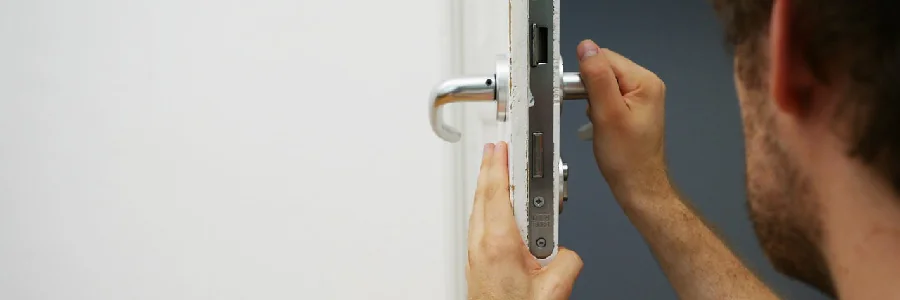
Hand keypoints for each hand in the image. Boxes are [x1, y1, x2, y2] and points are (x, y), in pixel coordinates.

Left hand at [467, 142, 582, 299]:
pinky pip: (479, 225)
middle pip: (483, 196)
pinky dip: (487, 208)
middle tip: (495, 149)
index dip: (499, 164)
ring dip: (487, 188)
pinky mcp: (476, 263)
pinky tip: (495, 208)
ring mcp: (475, 254)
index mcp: (499, 244)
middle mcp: (481, 245)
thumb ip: (568, 260)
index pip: (498, 191)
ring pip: (479, 210)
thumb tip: (568, 250)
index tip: (502, 146)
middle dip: (489, 169)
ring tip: (495, 171)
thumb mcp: (554, 289)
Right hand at [577, 40, 667, 193]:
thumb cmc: (624, 155)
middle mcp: (647, 84)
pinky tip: (603, 124)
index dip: (587, 76)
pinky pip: (610, 96)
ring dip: (594, 100)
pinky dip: (600, 108)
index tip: (583, 99)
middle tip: (594, 114)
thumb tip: (586, 47)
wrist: (638, 185)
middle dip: (591, 89)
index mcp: (645, 81)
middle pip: (606, 69)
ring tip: (600, 121)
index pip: (605, 58)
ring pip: (605, 83)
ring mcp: (642, 97)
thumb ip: (596, 77)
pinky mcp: (635, 108)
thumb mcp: (606, 113)